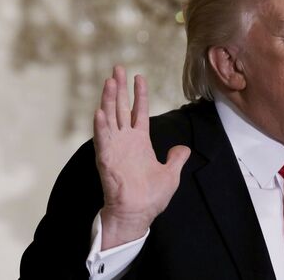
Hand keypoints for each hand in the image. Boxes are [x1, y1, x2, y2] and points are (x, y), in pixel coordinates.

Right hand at [93, 65, 189, 249]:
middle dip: (119, 88)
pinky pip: (103, 140)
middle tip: (117, 68)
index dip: (139, 94)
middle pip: (121, 108)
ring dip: (109, 100)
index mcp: (140, 142)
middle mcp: (125, 141)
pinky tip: (100, 111)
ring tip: (109, 81)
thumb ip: (176, 159)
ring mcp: (115, 148)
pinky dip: (101, 126)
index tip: (138, 76)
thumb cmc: (151, 198)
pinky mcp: (107, 159)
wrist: (138, 214)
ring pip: (110, 118)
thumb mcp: (171, 175)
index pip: (138, 111)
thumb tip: (184, 149)